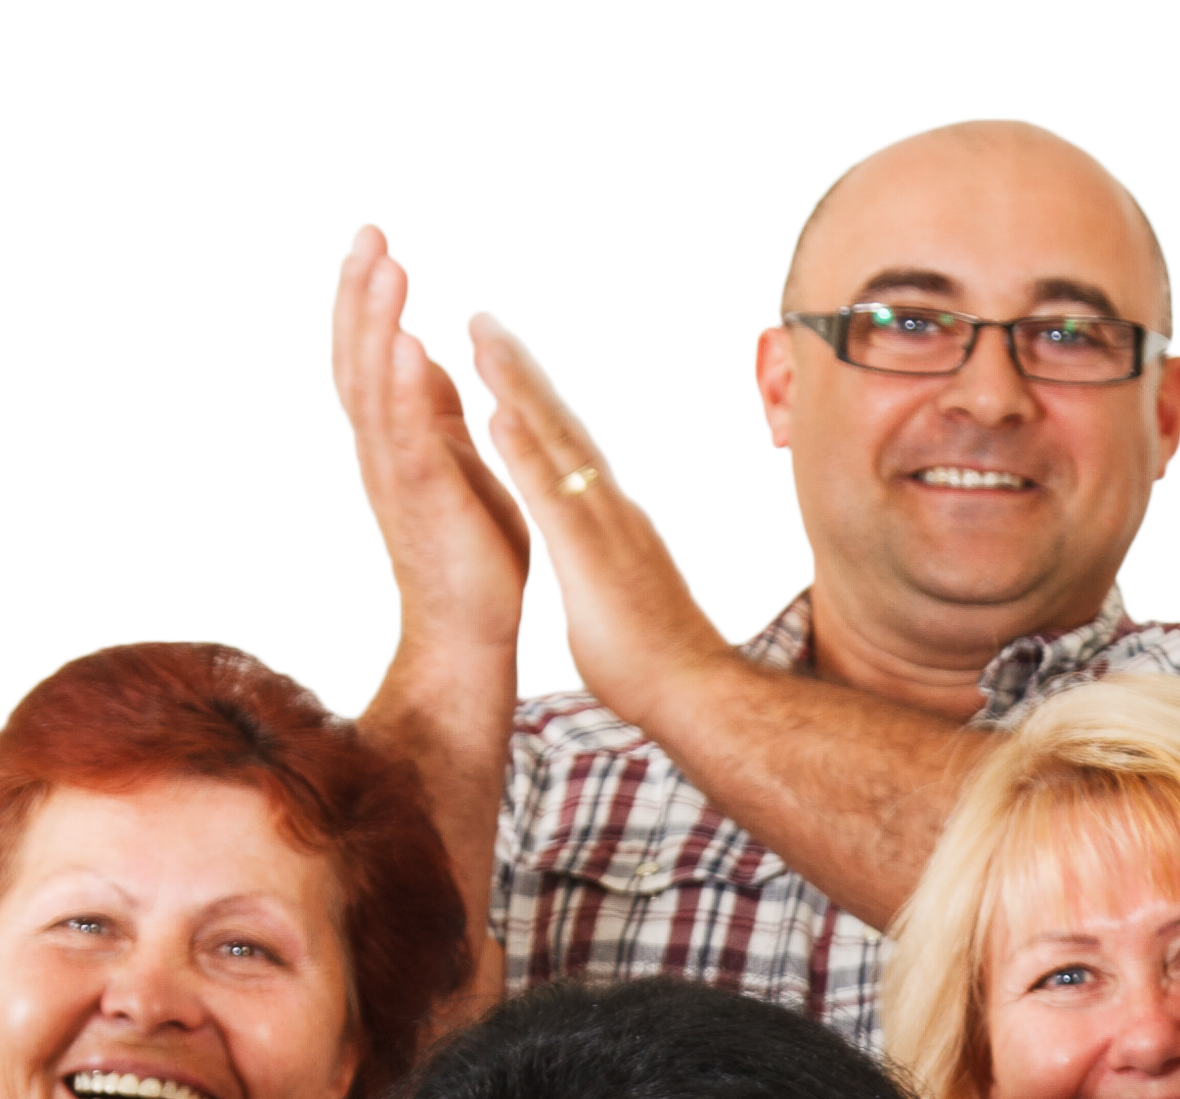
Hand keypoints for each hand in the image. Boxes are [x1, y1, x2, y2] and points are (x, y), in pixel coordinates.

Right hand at [334, 228, 530, 656]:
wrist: (469, 629)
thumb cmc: (466, 549)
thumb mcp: (449, 457)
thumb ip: (429, 408)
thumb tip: (415, 352)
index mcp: (392, 438)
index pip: (368, 355)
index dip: (365, 299)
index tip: (374, 242)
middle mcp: (381, 450)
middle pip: (357, 357)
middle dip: (360, 292)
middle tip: (370, 232)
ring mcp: (396, 475)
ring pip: (373, 385)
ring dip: (377, 322)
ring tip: (386, 265)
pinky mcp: (424, 500)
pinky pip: (406, 436)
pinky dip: (401, 388)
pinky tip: (407, 342)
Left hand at [464, 317, 732, 722]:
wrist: (699, 696)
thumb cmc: (659, 666)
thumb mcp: (619, 603)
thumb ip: (607, 573)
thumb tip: (604, 569)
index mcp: (610, 522)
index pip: (566, 450)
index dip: (533, 402)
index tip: (502, 362)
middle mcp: (608, 509)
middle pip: (559, 426)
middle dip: (518, 371)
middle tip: (482, 321)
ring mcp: (602, 524)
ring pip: (553, 442)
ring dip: (515, 387)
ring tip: (480, 338)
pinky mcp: (589, 554)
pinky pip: (550, 493)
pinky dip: (525, 451)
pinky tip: (496, 413)